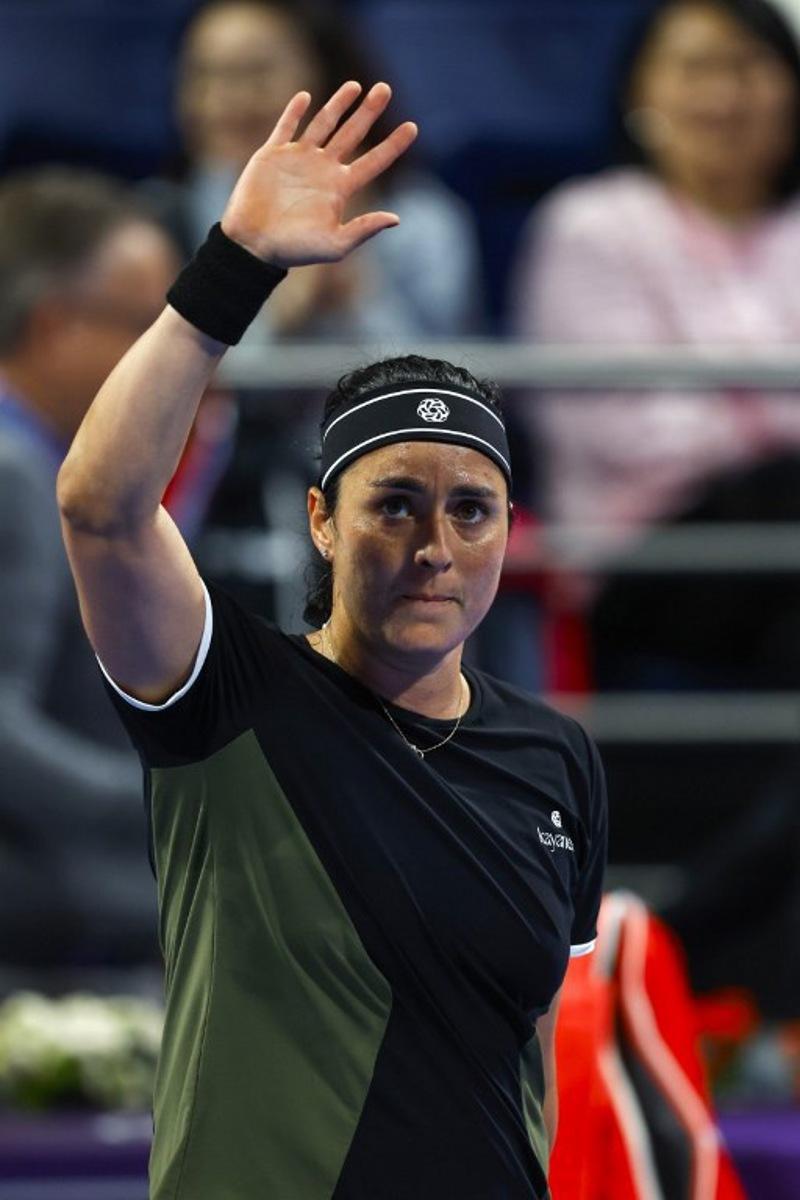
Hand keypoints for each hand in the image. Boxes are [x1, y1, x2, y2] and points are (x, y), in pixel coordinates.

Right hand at [221, 81, 417, 267]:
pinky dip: (295, 111)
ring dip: (339, 104)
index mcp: (339, 189)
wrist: (254, 245)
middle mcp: (323, 169)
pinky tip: (306, 96)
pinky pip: (286, 127)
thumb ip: (364, 229)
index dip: (393, 145)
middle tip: (385, 89)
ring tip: (355, 86)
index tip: (413, 127)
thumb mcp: (335, 245)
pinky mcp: (273, 155)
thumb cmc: (295, 249)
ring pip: (323, 123)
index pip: (373, 162)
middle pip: (352, 134)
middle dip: (369, 112)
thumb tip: (396, 219)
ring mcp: (298, 159)